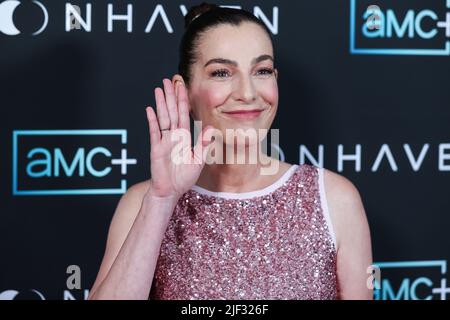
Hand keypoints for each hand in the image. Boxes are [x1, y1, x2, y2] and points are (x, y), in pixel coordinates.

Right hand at [145, 78, 212, 199]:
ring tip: (159, 89)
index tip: (182, 87)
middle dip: (171, 96)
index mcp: (184, 138)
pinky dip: (152, 120)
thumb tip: (210, 129)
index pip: (184, 115)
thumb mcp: (199, 160)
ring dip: (161, 103)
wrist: (171, 191)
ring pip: (163, 118)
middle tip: (169, 80)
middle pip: (172, 112)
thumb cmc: (184, 178)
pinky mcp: (156, 148)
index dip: (183, 101)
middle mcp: (174, 136)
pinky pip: (154, 132)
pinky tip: (150, 109)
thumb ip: (204, 144)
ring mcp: (164, 141)